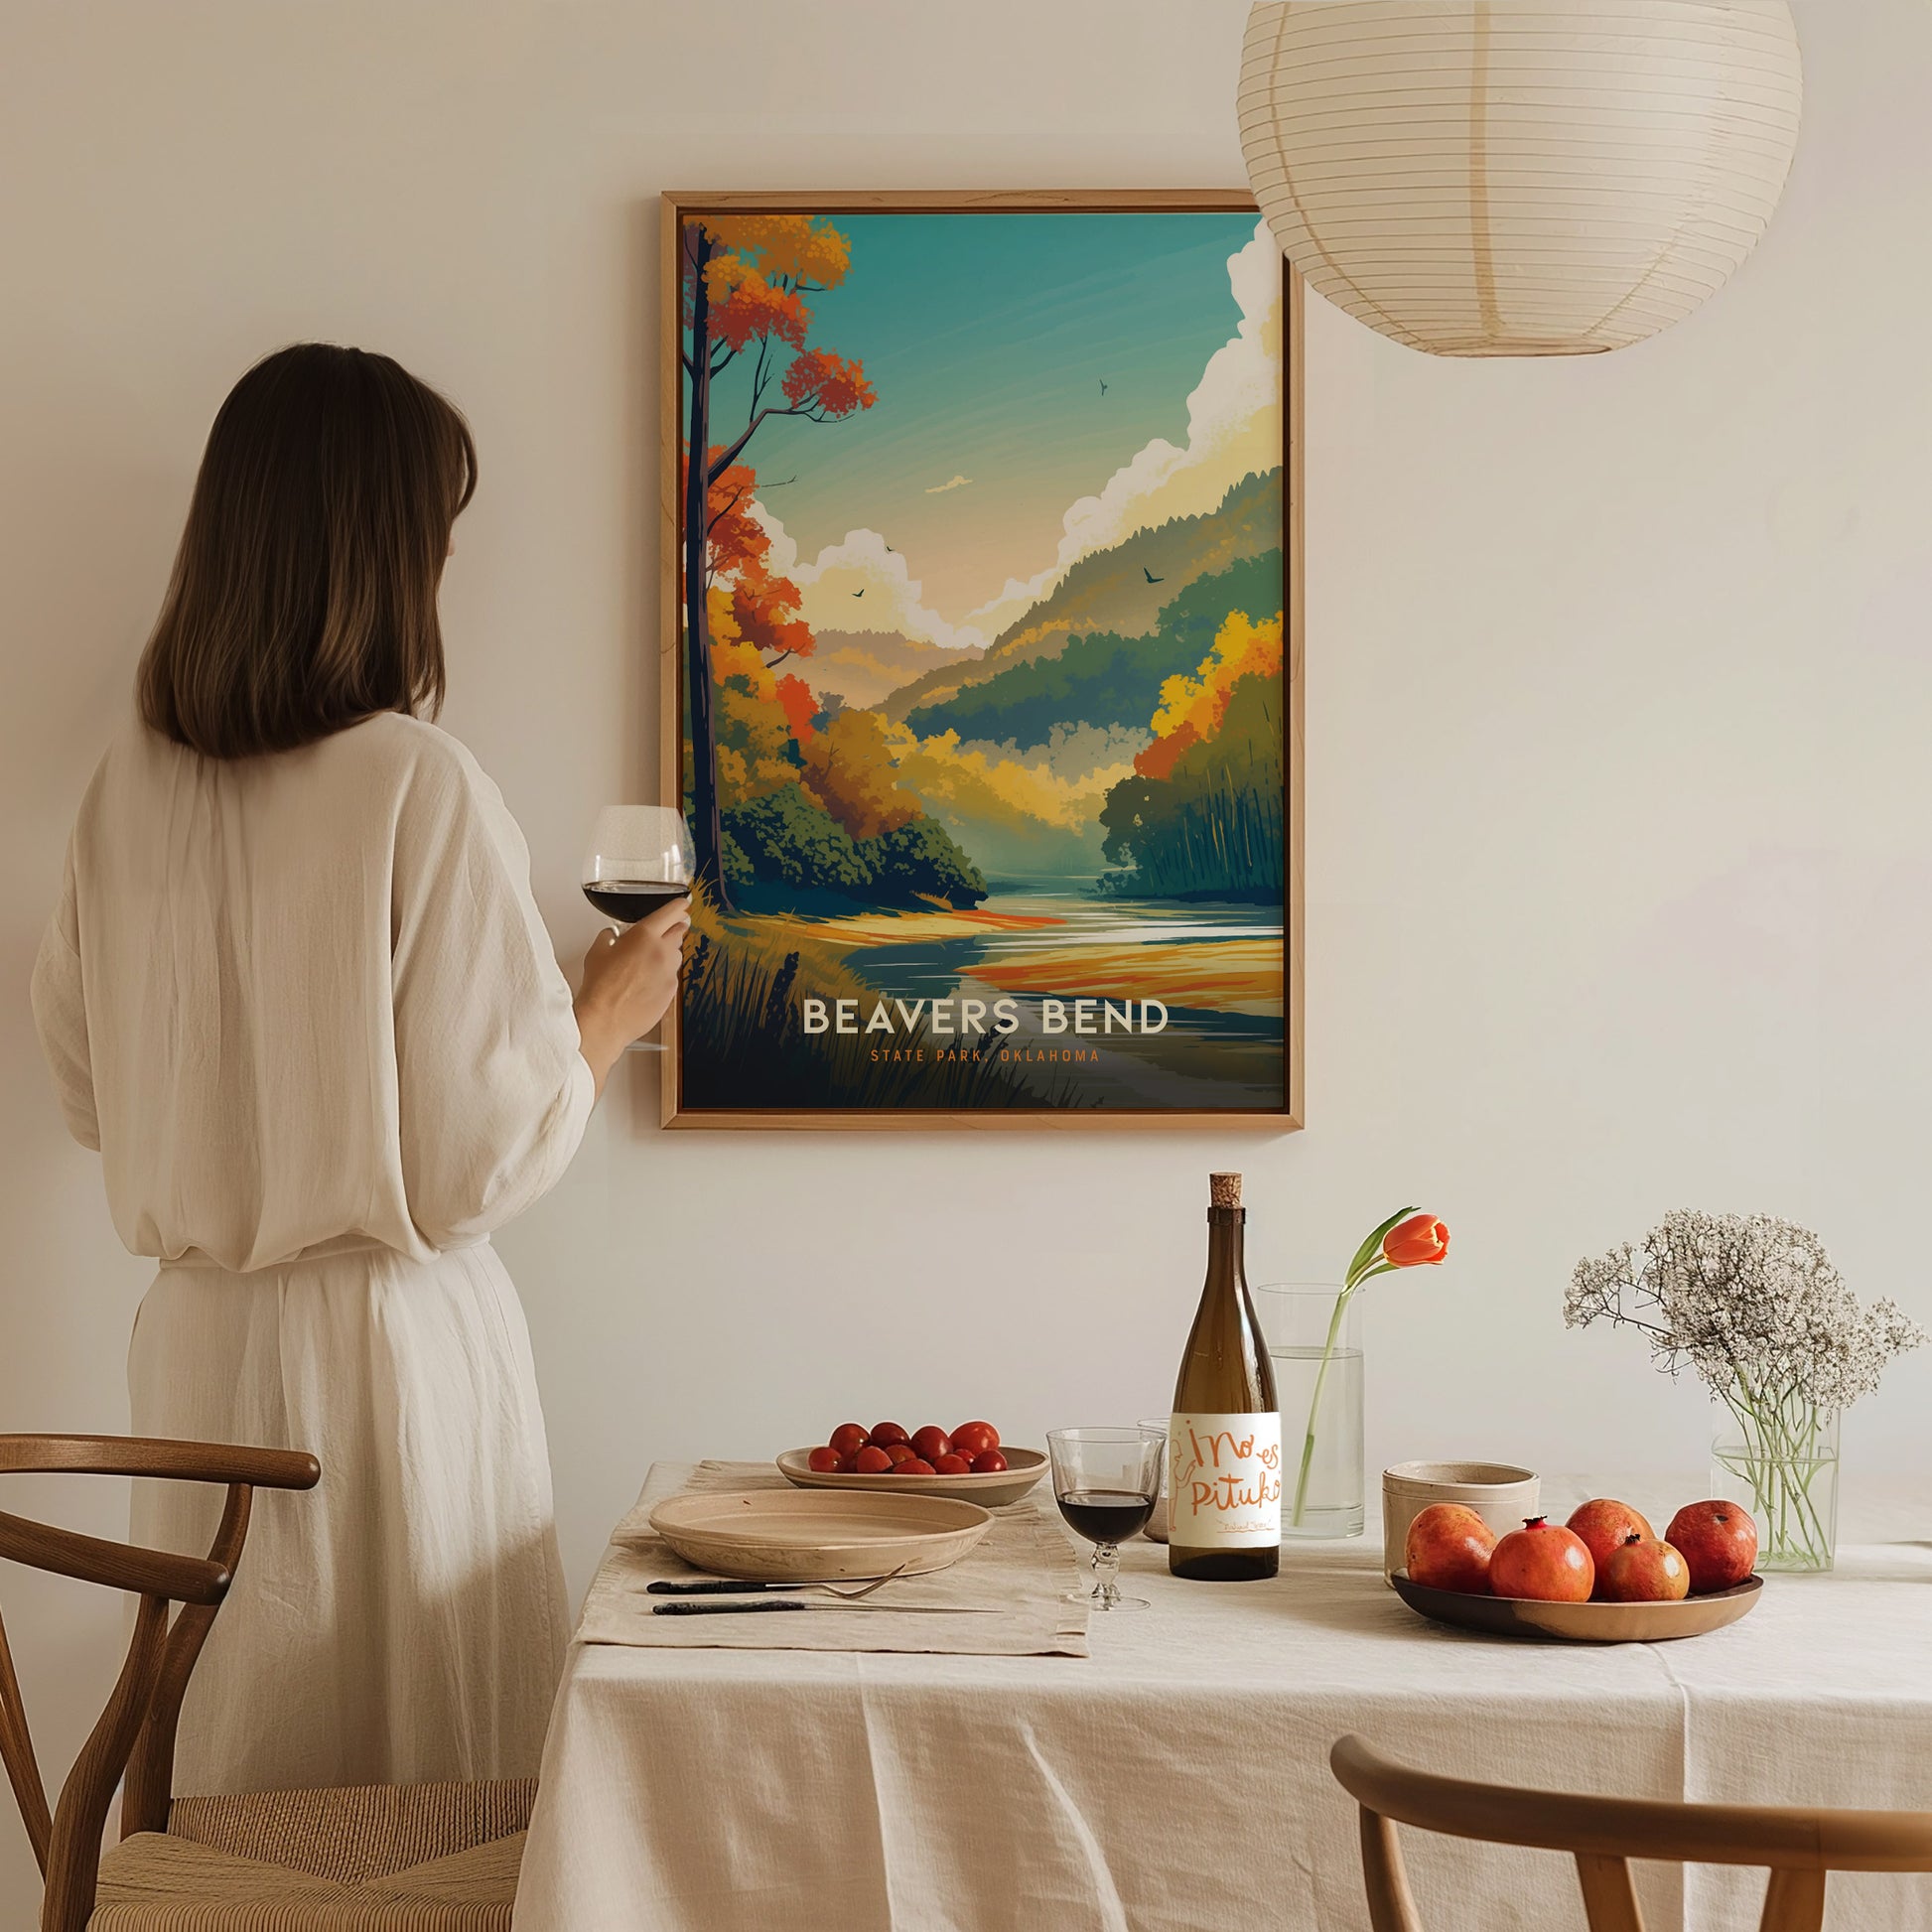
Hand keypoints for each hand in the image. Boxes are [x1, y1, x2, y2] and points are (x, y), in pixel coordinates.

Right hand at [574, 895, 691, 1095]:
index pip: (671, 912)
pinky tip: (646, 983)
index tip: (683, 904)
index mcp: (645, 935)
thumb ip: (609, 937)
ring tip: (647, 963)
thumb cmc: (600, 987)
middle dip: (674, 928)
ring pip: (676, 956)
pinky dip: (663, 975)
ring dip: (667, 954)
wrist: (605, 1019)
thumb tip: (612, 935)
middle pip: (679, 932)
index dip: (679, 906)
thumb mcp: (597, 952)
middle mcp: (662, 952)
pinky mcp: (672, 992)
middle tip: (666, 930)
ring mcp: (669, 973)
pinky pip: (672, 977)